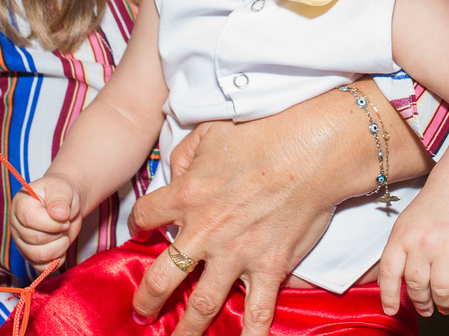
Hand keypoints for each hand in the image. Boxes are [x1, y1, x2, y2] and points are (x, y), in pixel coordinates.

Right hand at [9, 175, 82, 270]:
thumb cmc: (61, 194)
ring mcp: (22, 242)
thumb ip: (60, 200)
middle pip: (35, 240)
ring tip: (63, 234)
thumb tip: (59, 215)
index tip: (65, 217)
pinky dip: (57, 260)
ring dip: (59, 247)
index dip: (52, 223)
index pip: (30, 220)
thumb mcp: (63, 190)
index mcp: (20, 204)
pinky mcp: (31, 256)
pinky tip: (60, 246)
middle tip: (65, 223)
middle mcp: (17, 225)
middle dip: (58, 233)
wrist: (66, 205)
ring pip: (39, 256)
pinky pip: (42, 268)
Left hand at [127, 117, 339, 335]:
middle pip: (162, 277)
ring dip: (187, 329)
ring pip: (202, 304)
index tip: (140, 231)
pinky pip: (257, 312)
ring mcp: (236, 255)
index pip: (146, 216)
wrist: (309, 152)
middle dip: (148, 300)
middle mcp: (204, 232)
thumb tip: (174, 176)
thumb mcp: (208, 132)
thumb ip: (183, 155)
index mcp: (185, 195)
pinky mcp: (269, 268)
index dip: (138, 224)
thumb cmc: (261, 135)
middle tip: (140, 313)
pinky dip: (250, 335)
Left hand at [378, 189, 448, 321]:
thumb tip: (386, 285)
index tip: (391, 310)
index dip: (389, 296)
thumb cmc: (428, 212)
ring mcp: (448, 249)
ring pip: (442, 291)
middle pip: (417, 285)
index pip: (389, 272)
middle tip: (425, 308)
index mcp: (402, 237)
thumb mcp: (402, 228)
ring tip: (443, 308)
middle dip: (421, 303)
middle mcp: (423, 244)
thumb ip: (395, 254)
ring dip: (443, 306)